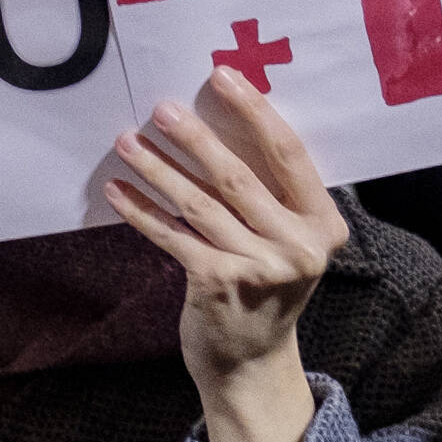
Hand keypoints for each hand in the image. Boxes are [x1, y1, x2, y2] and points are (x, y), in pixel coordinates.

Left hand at [97, 67, 345, 441]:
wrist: (251, 363)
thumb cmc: (266, 288)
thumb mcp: (288, 241)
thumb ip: (272, 195)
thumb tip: (223, 122)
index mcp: (324, 225)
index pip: (290, 154)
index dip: (255, 112)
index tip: (223, 77)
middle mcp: (298, 246)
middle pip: (239, 176)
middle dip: (196, 137)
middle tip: (162, 107)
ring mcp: (259, 268)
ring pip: (199, 203)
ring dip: (158, 169)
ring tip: (127, 141)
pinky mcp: (217, 285)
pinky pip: (172, 236)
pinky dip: (142, 211)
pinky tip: (118, 190)